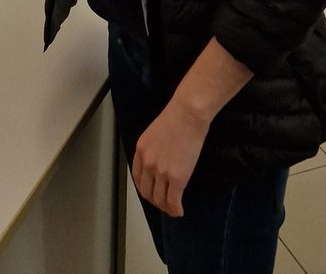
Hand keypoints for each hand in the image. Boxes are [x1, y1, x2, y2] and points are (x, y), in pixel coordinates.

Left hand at [131, 99, 208, 216]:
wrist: (188, 114)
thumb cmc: (176, 116)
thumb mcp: (155, 132)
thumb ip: (153, 148)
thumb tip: (160, 161)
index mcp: (141, 150)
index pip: (138, 178)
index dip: (145, 189)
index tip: (151, 193)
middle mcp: (148, 163)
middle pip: (147, 191)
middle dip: (155, 201)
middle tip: (163, 204)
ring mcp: (161, 172)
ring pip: (160, 199)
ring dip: (166, 207)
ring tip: (172, 209)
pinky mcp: (177, 178)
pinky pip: (173, 201)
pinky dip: (176, 210)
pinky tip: (180, 211)